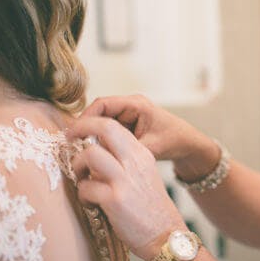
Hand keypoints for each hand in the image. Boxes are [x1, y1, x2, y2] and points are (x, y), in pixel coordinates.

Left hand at [67, 116, 185, 259]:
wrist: (166, 236)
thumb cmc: (150, 209)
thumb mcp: (143, 177)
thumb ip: (123, 161)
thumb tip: (94, 151)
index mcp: (141, 155)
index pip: (113, 126)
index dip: (90, 124)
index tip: (77, 132)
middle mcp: (135, 162)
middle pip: (104, 128)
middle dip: (80, 129)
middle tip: (68, 139)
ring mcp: (125, 180)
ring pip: (90, 154)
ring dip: (78, 166)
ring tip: (82, 179)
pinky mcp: (115, 200)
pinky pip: (85, 187)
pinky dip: (82, 195)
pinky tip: (91, 203)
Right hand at [80, 94, 220, 181]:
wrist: (188, 144)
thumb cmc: (174, 141)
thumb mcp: (151, 148)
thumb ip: (127, 150)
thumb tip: (102, 156)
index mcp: (136, 104)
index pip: (102, 104)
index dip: (85, 117)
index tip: (73, 133)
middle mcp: (130, 105)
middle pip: (99, 111)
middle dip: (85, 126)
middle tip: (71, 142)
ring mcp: (129, 114)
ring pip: (102, 121)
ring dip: (91, 133)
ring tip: (79, 148)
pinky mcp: (128, 124)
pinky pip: (108, 128)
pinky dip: (100, 138)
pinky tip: (94, 151)